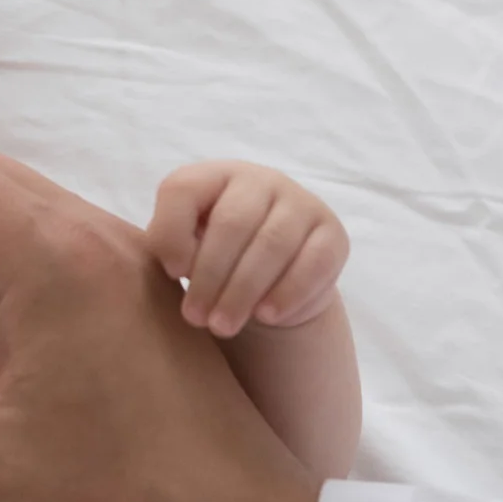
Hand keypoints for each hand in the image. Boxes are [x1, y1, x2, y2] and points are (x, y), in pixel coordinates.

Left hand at [147, 161, 348, 337]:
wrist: (272, 280)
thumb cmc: (214, 258)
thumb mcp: (185, 248)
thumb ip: (172, 247)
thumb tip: (175, 263)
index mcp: (213, 175)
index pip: (183, 189)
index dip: (172, 231)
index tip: (170, 273)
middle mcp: (260, 180)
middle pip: (232, 222)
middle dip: (209, 276)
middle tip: (195, 318)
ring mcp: (300, 203)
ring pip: (272, 244)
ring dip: (243, 291)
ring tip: (223, 326)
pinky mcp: (332, 234)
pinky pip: (313, 262)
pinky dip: (288, 293)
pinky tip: (266, 316)